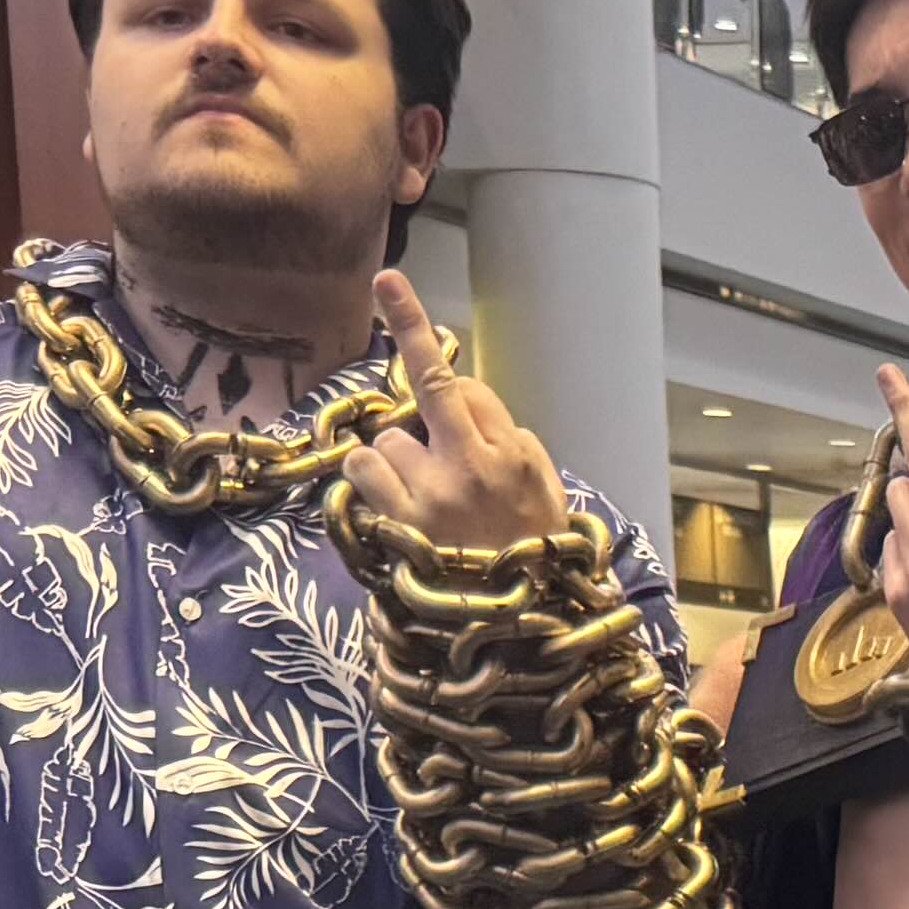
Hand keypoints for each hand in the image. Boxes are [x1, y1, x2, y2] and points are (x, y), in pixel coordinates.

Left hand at [342, 271, 568, 551]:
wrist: (518, 628)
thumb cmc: (531, 555)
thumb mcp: (545, 493)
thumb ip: (511, 442)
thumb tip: (467, 401)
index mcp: (513, 454)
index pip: (467, 389)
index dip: (445, 381)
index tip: (408, 313)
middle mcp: (474, 464)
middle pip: (432, 382)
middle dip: (406, 323)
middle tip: (387, 281)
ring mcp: (433, 492)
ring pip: (390, 437)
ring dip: (397, 457)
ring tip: (421, 496)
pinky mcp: (399, 520)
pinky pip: (364, 468)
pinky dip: (370, 478)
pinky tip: (390, 499)